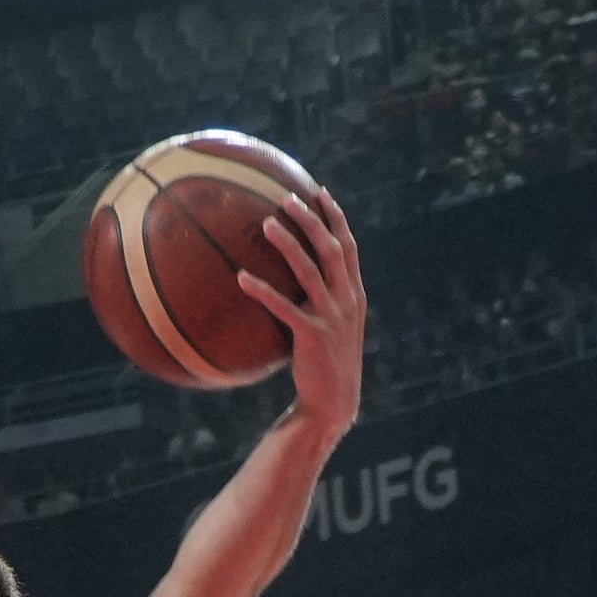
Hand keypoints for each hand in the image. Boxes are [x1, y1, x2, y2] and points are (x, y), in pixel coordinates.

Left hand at [235, 185, 363, 437]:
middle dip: (311, 219)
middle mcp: (348, 301)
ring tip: (266, 223)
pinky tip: (241, 278)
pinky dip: (263, 291)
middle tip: (287, 198)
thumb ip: (322, 302)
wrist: (334, 403)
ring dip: (288, 243)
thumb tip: (293, 281)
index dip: (336, 218)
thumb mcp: (333, 328)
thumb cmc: (326, 365)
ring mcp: (332, 318)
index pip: (349, 247)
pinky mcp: (313, 337)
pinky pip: (284, 307)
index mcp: (354, 295)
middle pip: (331, 249)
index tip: (321, 193)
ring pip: (311, 270)